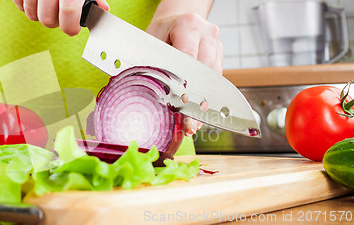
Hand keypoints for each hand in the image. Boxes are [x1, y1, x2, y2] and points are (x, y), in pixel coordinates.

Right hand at [13, 0, 109, 35]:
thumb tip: (102, 9)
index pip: (68, 11)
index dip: (70, 26)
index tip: (73, 29)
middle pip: (47, 19)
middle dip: (54, 22)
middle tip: (60, 16)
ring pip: (31, 15)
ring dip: (39, 15)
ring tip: (47, 6)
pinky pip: (19, 6)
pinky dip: (26, 6)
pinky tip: (36, 0)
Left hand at [147, 12, 223, 135]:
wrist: (179, 16)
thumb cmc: (162, 30)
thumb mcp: (151, 39)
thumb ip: (152, 60)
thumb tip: (148, 88)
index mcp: (188, 26)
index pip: (189, 58)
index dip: (185, 84)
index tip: (182, 104)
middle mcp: (207, 34)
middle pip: (205, 73)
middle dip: (197, 101)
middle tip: (190, 124)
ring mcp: (217, 44)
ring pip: (214, 79)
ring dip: (205, 104)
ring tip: (194, 124)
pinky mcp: (220, 54)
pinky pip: (216, 80)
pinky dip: (207, 98)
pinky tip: (200, 114)